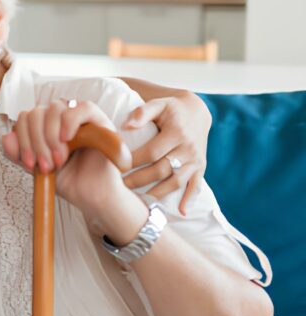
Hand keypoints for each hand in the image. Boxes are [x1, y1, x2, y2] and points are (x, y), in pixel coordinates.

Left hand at [3, 100, 129, 218]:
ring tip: (59, 159)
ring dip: (51, 135)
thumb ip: (20, 154)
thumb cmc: (68, 181)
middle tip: (46, 165)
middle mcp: (61, 118)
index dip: (22, 139)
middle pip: (36, 112)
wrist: (93, 198)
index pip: (25, 117)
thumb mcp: (37, 168)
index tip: (30, 164)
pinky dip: (70, 121)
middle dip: (36, 141)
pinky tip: (67, 139)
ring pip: (55, 107)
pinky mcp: (101, 121)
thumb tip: (7, 137)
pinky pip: (83, 107)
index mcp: (45, 127)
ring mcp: (81, 118)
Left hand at [122, 91, 210, 214]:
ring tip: (138, 202)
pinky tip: (180, 212)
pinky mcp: (201, 168)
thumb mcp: (159, 104)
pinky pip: (196, 186)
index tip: (115, 167)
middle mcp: (189, 148)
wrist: (197, 112)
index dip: (133, 161)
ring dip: (157, 193)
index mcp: (177, 133)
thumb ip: (142, 112)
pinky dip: (189, 199)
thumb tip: (125, 125)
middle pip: (162, 170)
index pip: (152, 152)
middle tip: (119, 187)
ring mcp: (196, 160)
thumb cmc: (171, 108)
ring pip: (176, 182)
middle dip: (139, 180)